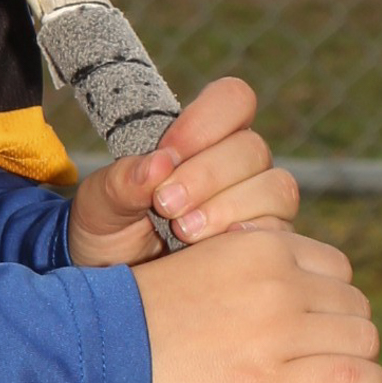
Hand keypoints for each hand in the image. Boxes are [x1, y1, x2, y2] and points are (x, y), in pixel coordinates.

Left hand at [68, 76, 296, 267]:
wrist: (115, 283)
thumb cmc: (109, 227)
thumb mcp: (100, 203)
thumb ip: (122, 181)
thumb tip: (159, 164)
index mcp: (201, 136)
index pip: (233, 100)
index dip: (206, 121)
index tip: (168, 152)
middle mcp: (237, 164)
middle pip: (251, 149)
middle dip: (206, 176)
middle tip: (165, 205)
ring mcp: (257, 201)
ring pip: (274, 187)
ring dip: (229, 207)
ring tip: (184, 231)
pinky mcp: (267, 241)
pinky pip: (280, 231)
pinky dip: (248, 237)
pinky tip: (213, 249)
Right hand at [134, 229, 381, 382]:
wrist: (95, 350)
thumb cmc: (142, 315)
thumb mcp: (203, 267)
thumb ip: (254, 275)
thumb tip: (299, 308)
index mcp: (260, 245)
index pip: (335, 269)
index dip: (326, 301)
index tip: (309, 327)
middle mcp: (278, 282)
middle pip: (354, 306)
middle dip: (339, 334)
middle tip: (312, 362)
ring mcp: (279, 332)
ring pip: (363, 342)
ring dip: (349, 364)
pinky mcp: (273, 382)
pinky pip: (355, 382)